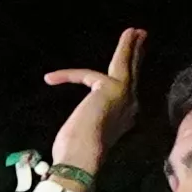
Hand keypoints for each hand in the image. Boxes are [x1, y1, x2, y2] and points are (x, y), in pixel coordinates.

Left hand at [45, 28, 142, 184]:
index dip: (117, 81)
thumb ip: (91, 119)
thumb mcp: (86, 132)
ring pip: (125, 65)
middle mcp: (131, 106)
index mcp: (126, 118)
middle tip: (140, 35)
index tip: (99, 82)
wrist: (82, 159)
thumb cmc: (78, 154)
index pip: (127, 92)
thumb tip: (84, 117)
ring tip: (131, 32)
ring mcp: (125, 96)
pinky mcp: (112, 88)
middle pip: (134, 73)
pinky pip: (89, 74)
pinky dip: (68, 75)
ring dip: (126, 47)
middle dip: (136, 54)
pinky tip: (51, 78)